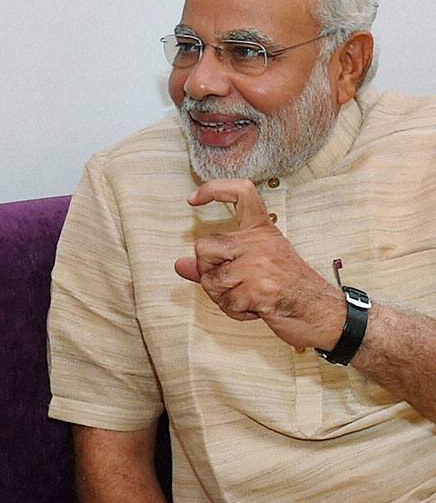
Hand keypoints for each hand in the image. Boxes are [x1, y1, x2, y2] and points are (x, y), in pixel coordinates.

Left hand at [173, 179, 345, 349]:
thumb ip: (215, 264)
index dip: (214, 189)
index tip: (193, 199)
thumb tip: (179, 265)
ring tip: (247, 298)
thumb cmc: (290, 289)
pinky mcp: (261, 290)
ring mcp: (261, 265)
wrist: (324, 313)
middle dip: (207, 271)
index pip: (241, 193)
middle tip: (231, 283)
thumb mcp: (255, 268)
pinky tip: (255, 309)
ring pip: (210, 279)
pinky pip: (226, 302)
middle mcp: (261, 242)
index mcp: (262, 230)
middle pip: (203, 246)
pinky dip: (235, 311)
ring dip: (222, 297)